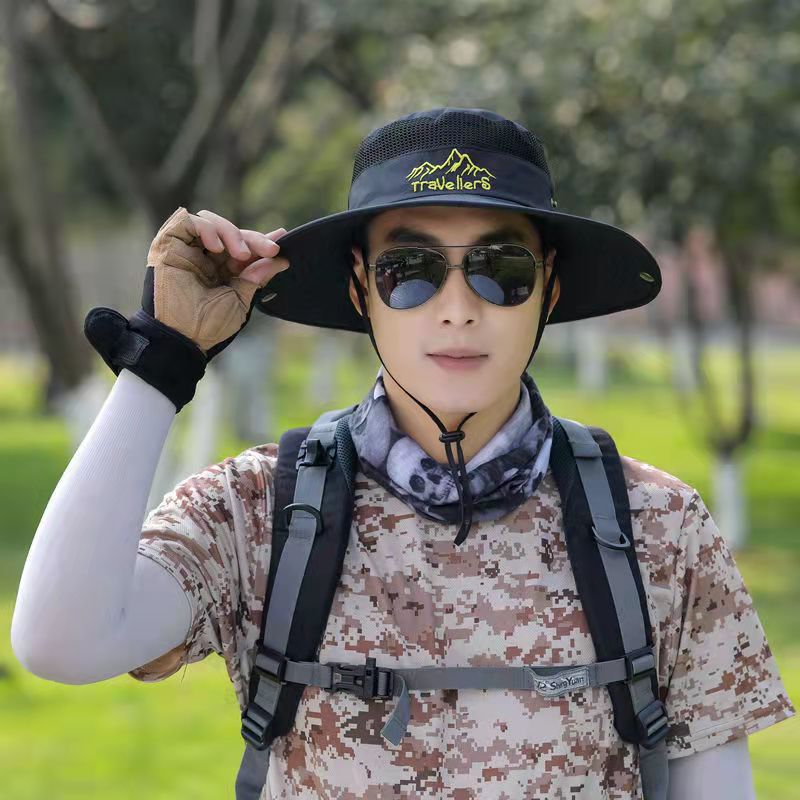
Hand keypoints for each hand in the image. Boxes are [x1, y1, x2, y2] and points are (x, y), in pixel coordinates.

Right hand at [146, 206, 289, 352]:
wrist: (181, 336)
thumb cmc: (207, 326)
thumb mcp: (239, 299)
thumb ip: (256, 277)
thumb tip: (280, 260)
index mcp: (219, 271)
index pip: (241, 248)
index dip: (260, 243)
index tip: (280, 245)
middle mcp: (202, 257)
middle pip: (229, 233)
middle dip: (252, 239)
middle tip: (270, 250)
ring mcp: (185, 249)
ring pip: (211, 221)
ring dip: (231, 232)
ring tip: (242, 254)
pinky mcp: (168, 242)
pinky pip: (188, 221)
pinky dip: (207, 229)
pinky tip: (217, 247)